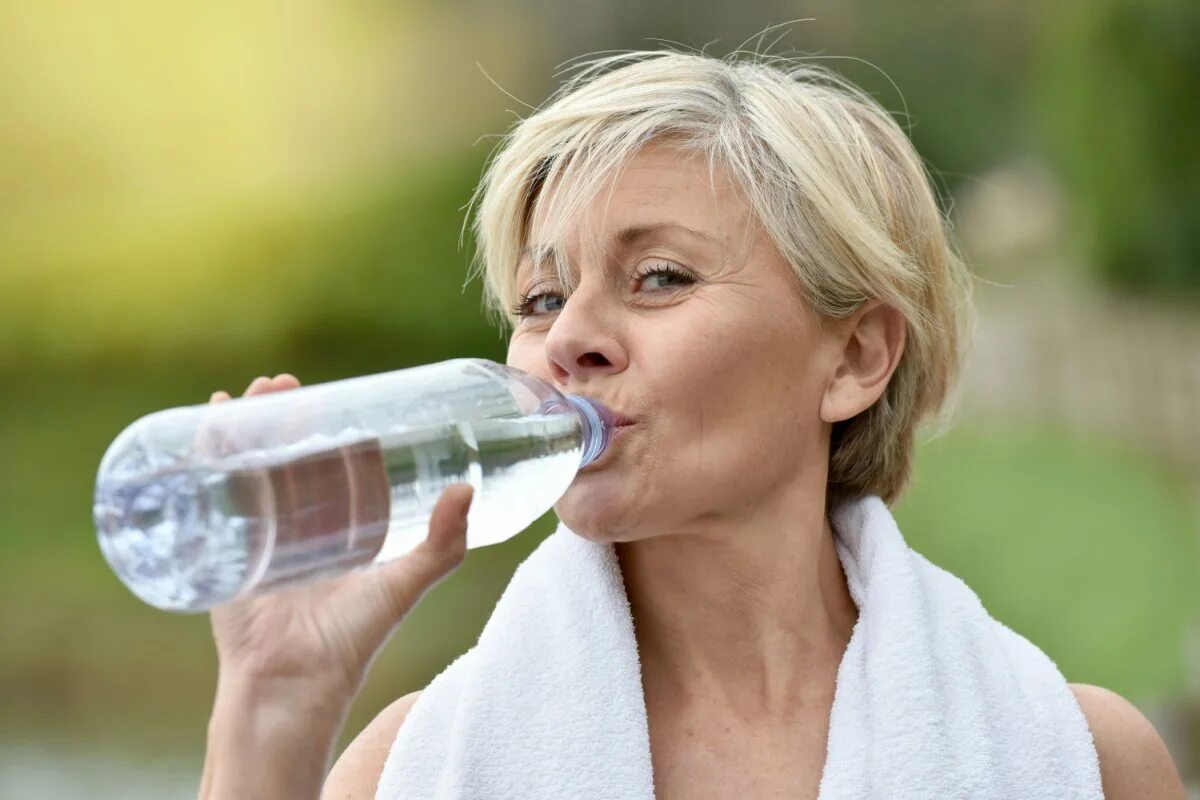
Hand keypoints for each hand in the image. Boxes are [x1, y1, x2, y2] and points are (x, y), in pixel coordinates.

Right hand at [206, 374, 473, 699]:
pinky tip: (204, 426)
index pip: (336, 463)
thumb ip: (443, 545)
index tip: (336, 395)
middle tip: (281, 384)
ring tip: (245, 394)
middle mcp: (301, 526)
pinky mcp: (225, 547)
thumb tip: (468, 487)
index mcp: (344, 528)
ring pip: (249, 466)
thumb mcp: (402, 586)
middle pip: (288, 455)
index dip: (333, 427)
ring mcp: (260, 534)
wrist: (289, 686)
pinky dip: (205, 457)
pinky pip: (212, 493)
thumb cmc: (350, 641)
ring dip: (243, 426)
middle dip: (282, 416)